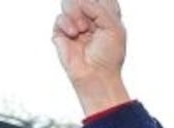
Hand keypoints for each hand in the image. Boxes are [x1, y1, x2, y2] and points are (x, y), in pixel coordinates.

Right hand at [52, 0, 130, 115]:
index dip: (98, 1)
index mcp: (107, 15)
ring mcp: (75, 24)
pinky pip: (60, 17)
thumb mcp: (113, 28)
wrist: (96, 74)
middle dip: (85, 5)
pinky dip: (67, 24)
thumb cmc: (108, 56)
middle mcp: (90, 18)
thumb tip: (80, 2)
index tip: (97, 15)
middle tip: (90, 21)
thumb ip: (98, 9)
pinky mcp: (61, 32)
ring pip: (69, 2)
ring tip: (83, 29)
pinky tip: (74, 34)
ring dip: (76, 13)